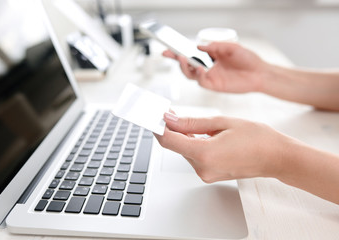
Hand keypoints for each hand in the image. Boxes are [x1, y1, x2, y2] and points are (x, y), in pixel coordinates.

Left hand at [155, 112, 289, 181]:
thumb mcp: (222, 122)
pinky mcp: (210, 174)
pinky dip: (193, 143)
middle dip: (171, 128)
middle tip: (170, 112)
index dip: (157, 126)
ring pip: (184, 150)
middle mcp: (202, 168)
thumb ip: (192, 123)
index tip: (152, 116)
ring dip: (183, 136)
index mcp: (204, 154)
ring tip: (191, 121)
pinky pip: (194, 156)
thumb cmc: (256, 138)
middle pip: (175, 145)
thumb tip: (169, 119)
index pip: (168, 140)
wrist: (277, 157)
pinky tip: (200, 133)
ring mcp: (206, 173)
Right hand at [163, 42, 267, 92]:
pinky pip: (202, 82)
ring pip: (190, 75)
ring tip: (185, 59)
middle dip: (177, 60)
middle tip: (171, 54)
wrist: (259, 73)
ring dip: (185, 68)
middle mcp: (207, 68)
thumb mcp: (231, 47)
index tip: (168, 49)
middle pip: (186, 66)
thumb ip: (215, 46)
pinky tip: (201, 69)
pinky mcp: (214, 85)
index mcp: (210, 57)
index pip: (191, 54)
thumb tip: (199, 46)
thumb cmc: (247, 59)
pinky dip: (199, 76)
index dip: (179, 52)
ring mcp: (210, 77)